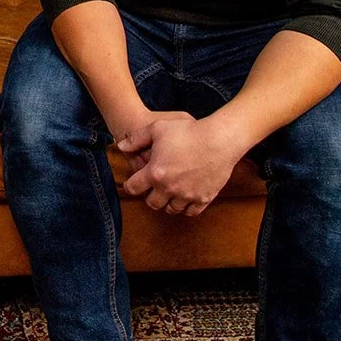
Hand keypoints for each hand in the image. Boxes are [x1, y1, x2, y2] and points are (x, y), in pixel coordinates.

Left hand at [118, 115, 246, 216]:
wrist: (219, 140)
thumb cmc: (188, 131)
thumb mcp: (157, 128)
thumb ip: (136, 139)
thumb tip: (120, 146)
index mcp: (155, 173)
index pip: (134, 188)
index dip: (130, 185)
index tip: (134, 183)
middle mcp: (169, 188)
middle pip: (152, 203)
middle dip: (149, 196)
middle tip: (153, 188)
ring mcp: (187, 196)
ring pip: (171, 209)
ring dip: (167, 202)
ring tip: (169, 191)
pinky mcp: (203, 199)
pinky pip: (190, 212)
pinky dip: (185, 207)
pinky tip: (185, 196)